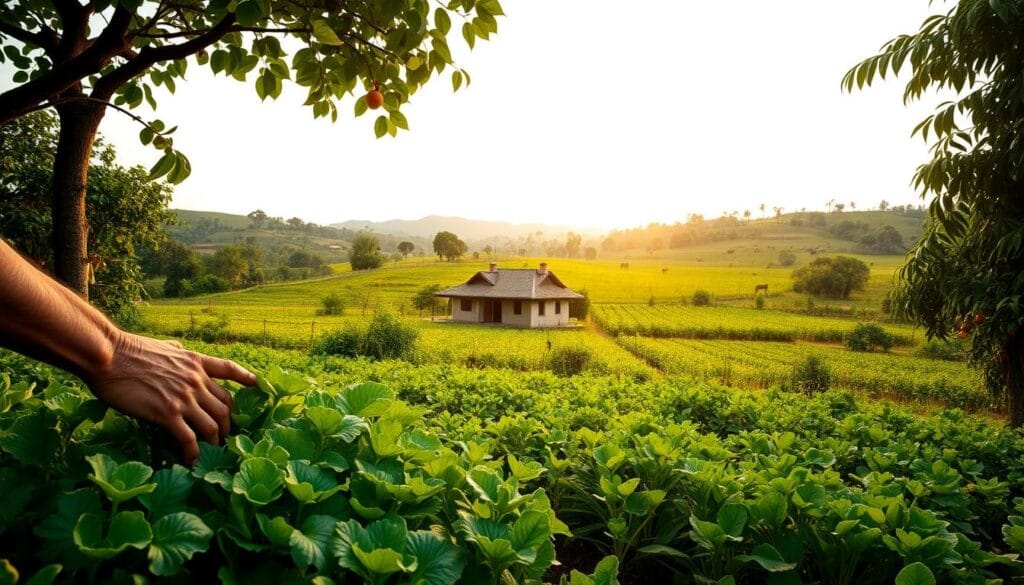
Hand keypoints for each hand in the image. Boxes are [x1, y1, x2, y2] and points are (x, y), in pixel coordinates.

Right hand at [85, 332, 256, 463]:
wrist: (108, 355)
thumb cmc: (127, 349)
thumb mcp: (162, 345)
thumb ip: (176, 350)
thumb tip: (178, 349)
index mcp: (195, 362)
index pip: (228, 369)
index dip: (245, 377)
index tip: (257, 384)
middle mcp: (196, 380)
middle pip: (224, 406)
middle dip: (227, 424)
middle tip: (224, 436)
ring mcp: (184, 398)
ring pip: (213, 425)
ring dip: (215, 442)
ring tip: (211, 453)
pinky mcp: (168, 413)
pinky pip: (189, 439)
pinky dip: (194, 453)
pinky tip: (191, 462)